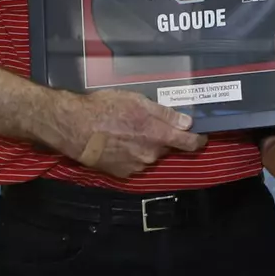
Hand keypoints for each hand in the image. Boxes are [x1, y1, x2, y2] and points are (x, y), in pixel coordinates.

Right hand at [58, 90, 205, 178]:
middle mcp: (151, 154)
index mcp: (158, 135)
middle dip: (162, 138)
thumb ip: (165, 114)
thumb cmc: (105, 108)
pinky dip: (131, 155)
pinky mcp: (122, 173)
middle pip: (166, 148)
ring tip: (126, 132)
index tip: (201, 137)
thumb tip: (187, 122)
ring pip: (150, 155)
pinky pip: (135, 163)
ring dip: (145, 146)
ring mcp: (136, 166)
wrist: (73, 127)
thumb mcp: (137, 102)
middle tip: (145, 125)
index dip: (198, 140)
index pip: (189, 143)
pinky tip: (118, 143)